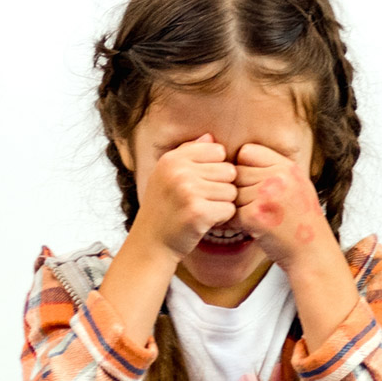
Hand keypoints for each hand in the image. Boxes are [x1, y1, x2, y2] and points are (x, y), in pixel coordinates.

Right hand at [126, 135, 237, 257]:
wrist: (150, 244)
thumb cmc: (163, 209)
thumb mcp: (167, 176)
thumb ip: (189, 153)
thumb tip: (210, 136)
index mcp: (172, 159)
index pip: (218, 151)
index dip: (216, 169)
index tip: (201, 183)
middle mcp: (179, 171)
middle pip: (228, 171)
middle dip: (221, 188)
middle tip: (202, 201)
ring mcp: (188, 192)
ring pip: (231, 191)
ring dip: (222, 204)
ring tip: (201, 211)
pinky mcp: (198, 212)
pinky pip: (229, 209)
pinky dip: (221, 219)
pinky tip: (204, 222)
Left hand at [232, 143, 336, 269]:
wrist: (313, 253)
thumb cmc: (302, 221)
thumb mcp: (297, 185)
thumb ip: (273, 169)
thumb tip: (237, 157)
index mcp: (288, 167)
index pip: (247, 151)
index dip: (243, 167)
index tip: (252, 184)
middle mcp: (278, 178)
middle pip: (236, 173)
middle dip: (239, 189)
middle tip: (251, 204)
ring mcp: (266, 196)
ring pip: (232, 194)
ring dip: (236, 207)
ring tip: (253, 217)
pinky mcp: (255, 217)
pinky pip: (231, 213)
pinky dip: (232, 223)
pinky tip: (245, 228)